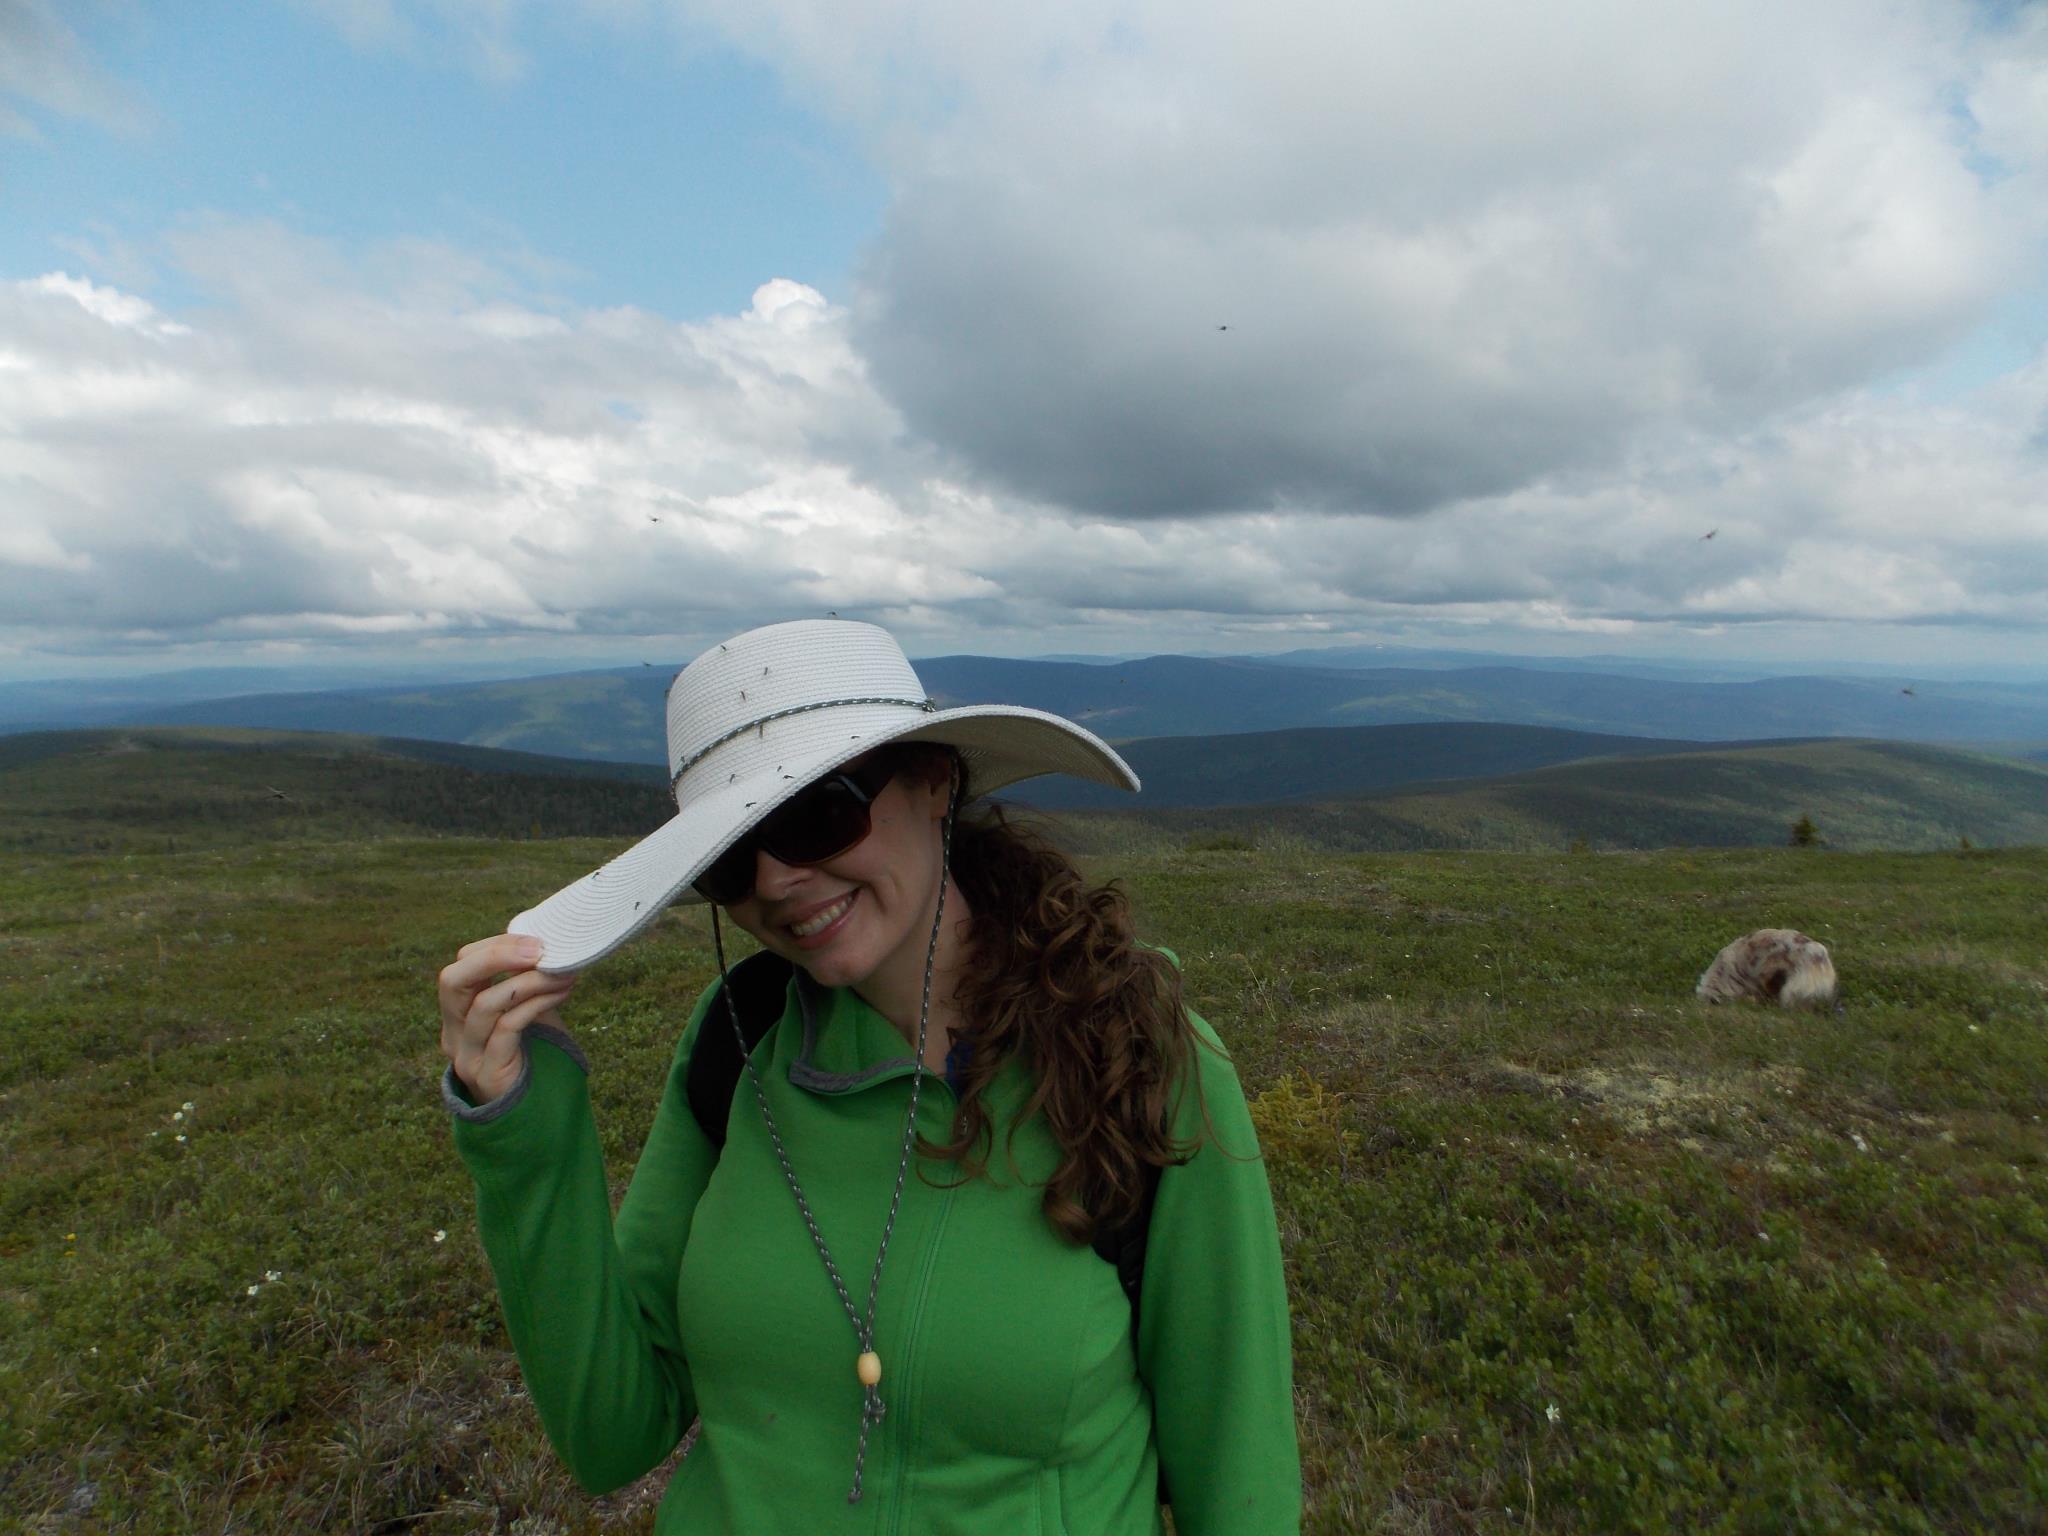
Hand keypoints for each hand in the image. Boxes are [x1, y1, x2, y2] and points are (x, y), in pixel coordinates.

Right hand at [438, 934, 579, 1104]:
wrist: (531, 1112)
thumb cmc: (530, 1054)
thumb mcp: (524, 1011)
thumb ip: (525, 982)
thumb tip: (549, 944)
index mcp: (457, 1013)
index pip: (460, 966)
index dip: (495, 947)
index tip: (536, 940)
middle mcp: (453, 1032)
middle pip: (453, 981)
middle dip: (496, 956)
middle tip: (538, 949)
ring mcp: (467, 1055)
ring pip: (485, 1004)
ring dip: (529, 982)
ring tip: (563, 974)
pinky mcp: (487, 1073)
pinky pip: (507, 1029)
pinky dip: (536, 1005)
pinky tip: (561, 994)